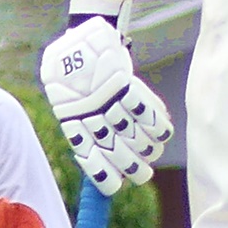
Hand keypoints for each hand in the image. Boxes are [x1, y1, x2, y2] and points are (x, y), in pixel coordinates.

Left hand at [40, 15, 172, 195]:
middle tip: (142, 175)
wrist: (78, 40)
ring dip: (148, 149)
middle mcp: (90, 113)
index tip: (115, 187)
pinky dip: (159, 126)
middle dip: (134, 169)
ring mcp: (109, 100)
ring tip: (150, 154)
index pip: (90, 156)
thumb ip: (80, 128)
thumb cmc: (71, 75)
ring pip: (136, 136)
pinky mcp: (125, 85)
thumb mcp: (66, 101)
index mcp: (71, 120)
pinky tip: (161, 132)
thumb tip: (97, 162)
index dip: (104, 174)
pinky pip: (148, 113)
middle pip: (118, 151)